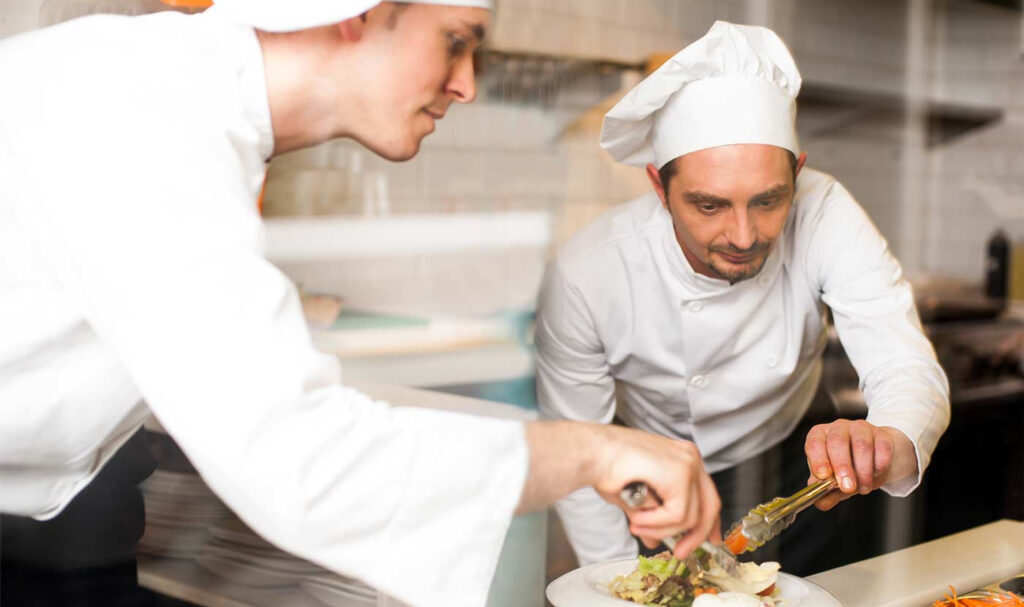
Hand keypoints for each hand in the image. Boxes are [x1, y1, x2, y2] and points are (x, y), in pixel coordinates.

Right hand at [592, 426, 721, 558]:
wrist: (593, 453)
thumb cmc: (607, 467)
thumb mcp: (635, 499)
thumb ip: (651, 517)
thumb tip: (655, 539)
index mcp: (682, 458)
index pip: (707, 495)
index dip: (709, 522)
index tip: (709, 541)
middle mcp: (690, 458)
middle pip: (709, 506)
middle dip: (695, 536)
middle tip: (679, 551)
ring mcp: (688, 464)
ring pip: (690, 517)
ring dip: (660, 528)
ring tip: (636, 524)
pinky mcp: (681, 474)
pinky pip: (678, 515)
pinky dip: (656, 522)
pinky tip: (637, 516)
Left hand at [804, 419, 916, 510]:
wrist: (875, 459)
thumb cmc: (849, 467)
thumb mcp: (833, 481)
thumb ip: (826, 492)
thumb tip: (821, 503)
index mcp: (819, 436)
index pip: (814, 444)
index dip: (818, 459)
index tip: (824, 475)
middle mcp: (838, 428)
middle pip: (837, 442)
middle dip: (843, 467)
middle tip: (847, 487)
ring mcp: (860, 428)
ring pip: (861, 445)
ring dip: (863, 471)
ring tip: (863, 487)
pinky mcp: (881, 434)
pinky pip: (882, 448)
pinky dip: (879, 465)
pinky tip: (875, 474)